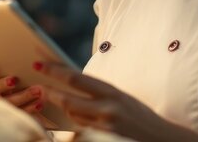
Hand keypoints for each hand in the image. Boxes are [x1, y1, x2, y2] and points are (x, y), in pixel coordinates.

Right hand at [0, 61, 44, 114]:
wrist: (17, 108)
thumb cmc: (12, 82)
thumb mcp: (7, 74)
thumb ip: (8, 66)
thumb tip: (20, 51)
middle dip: (0, 85)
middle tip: (14, 80)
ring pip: (5, 103)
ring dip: (22, 96)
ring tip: (37, 90)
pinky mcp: (8, 118)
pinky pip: (18, 113)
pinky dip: (30, 108)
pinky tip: (40, 103)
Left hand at [33, 62, 197, 141]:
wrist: (162, 138)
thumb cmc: (139, 115)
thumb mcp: (121, 97)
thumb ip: (98, 92)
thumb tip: (70, 82)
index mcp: (112, 92)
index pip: (76, 78)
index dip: (54, 70)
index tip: (39, 63)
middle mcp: (108, 109)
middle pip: (68, 99)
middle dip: (49, 92)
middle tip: (35, 86)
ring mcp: (105, 127)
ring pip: (73, 117)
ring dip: (64, 109)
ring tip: (59, 101)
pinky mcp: (104, 139)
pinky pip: (81, 130)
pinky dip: (75, 124)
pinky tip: (72, 120)